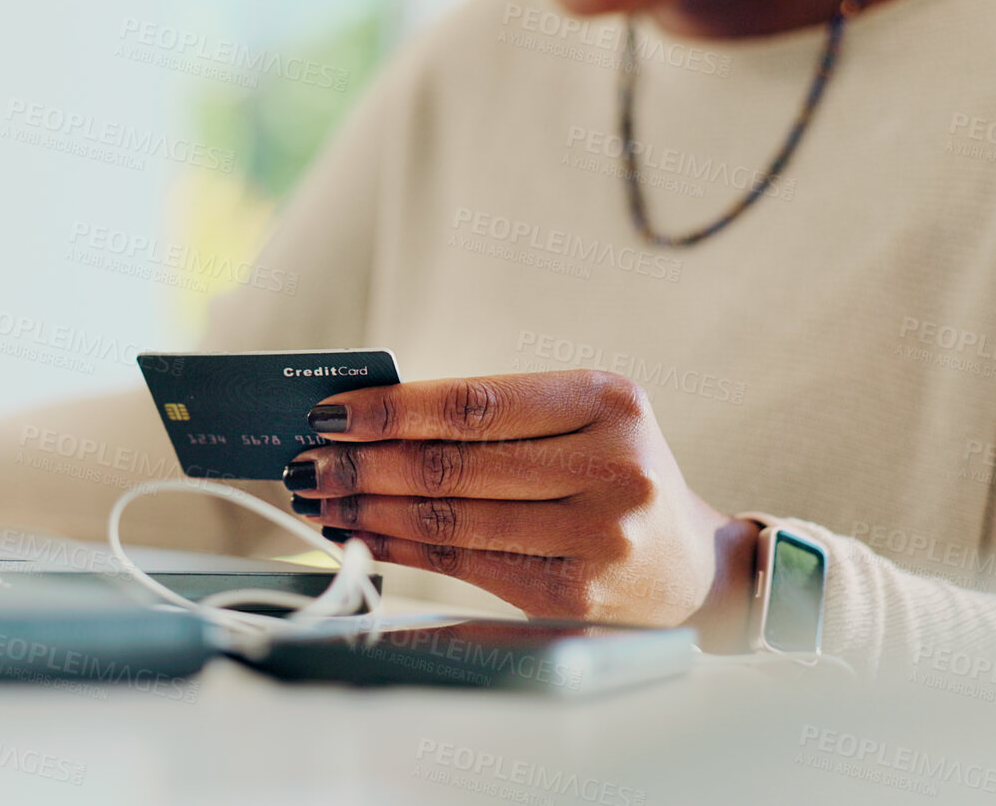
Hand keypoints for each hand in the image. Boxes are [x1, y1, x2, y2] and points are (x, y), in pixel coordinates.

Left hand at [284, 370, 758, 648]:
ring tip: (320, 496)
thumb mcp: (579, 422)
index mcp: (609, 401)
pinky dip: (398, 548)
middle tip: (305, 460)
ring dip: (368, 509)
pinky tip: (360, 535)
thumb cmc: (612, 475)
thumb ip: (491, 415)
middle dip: (363, 463)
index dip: (390, 410)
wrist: (690, 567)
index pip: (473, 403)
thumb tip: (365, 417)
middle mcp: (612, 467)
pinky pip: (461, 564)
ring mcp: (596, 536)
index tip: (328, 413)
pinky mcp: (573, 594)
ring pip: (450, 518)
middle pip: (453, 465)